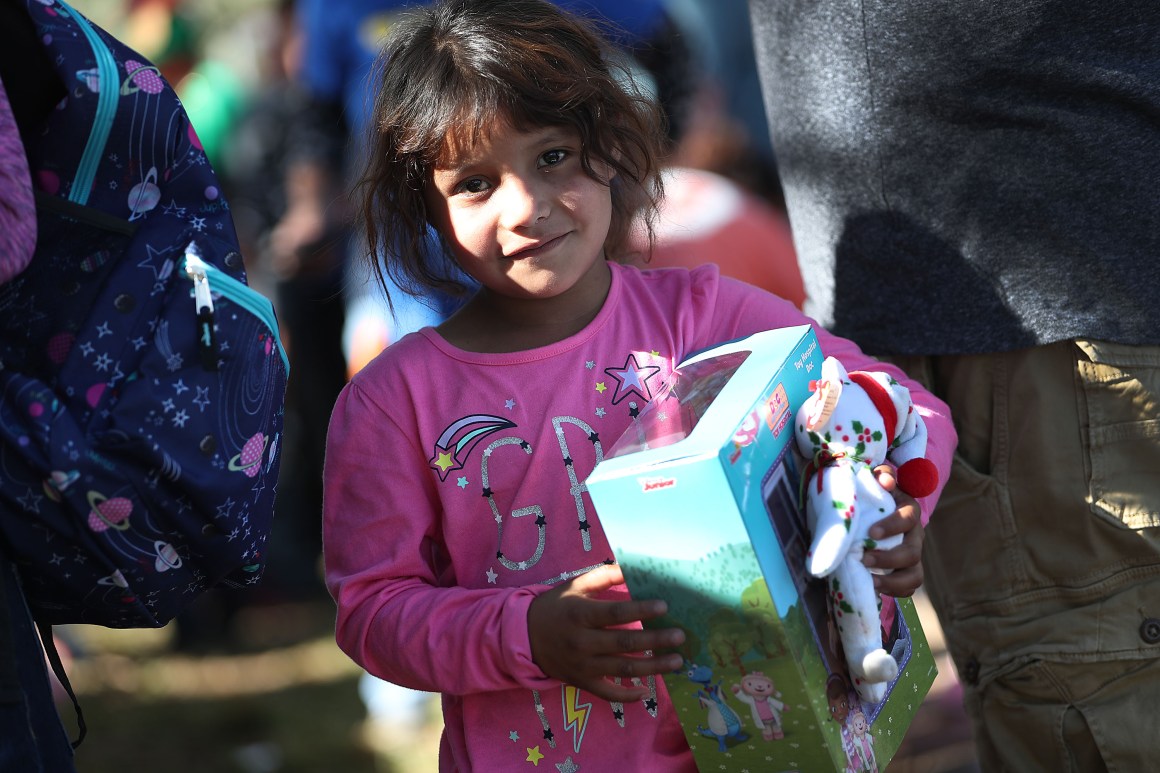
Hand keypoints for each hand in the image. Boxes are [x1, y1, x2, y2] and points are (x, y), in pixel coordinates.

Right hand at [527, 563, 684, 701]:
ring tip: (677, 661)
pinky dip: (628, 696)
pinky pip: (608, 693)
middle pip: (624, 643)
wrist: (524, 637)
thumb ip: (603, 577)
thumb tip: (630, 567)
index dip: (640, 610)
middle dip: (655, 640)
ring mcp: (582, 665)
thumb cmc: (556, 607)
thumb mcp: (574, 586)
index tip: (664, 607)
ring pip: (623, 669)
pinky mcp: (582, 682)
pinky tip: (647, 690)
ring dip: (653, 667)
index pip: (614, 613)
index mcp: (579, 614)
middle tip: (679, 637)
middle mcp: (581, 641)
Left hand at [862, 465, 924, 596]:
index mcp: (909, 511)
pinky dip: (894, 592)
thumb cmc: (874, 493)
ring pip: (914, 575)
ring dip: (893, 581)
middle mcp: (915, 535)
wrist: (875, 509)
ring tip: (871, 582)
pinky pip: (908, 588)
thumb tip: (886, 479)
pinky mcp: (906, 572)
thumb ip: (882, 475)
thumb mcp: (876, 480)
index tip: (871, 532)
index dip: (893, 526)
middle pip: (912, 552)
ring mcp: (912, 556)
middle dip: (889, 558)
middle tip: (864, 559)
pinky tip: (874, 589)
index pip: (909, 518)